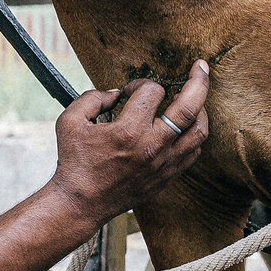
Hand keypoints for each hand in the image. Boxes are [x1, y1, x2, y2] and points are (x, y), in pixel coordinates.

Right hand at [47, 60, 209, 221]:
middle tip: (201, 67)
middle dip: (199, 81)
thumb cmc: (75, 162)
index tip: (130, 92)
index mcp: (128, 131)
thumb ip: (92, 98)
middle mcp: (151, 147)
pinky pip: (194, 152)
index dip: (141, 84)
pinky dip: (194, 135)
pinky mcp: (167, 177)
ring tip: (195, 99)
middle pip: (190, 107)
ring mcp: (163, 164)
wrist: (82, 203)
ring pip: (199, 131)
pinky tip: (187, 127)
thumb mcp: (69, 121)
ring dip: (201, 109)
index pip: (152, 91)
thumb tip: (116, 93)